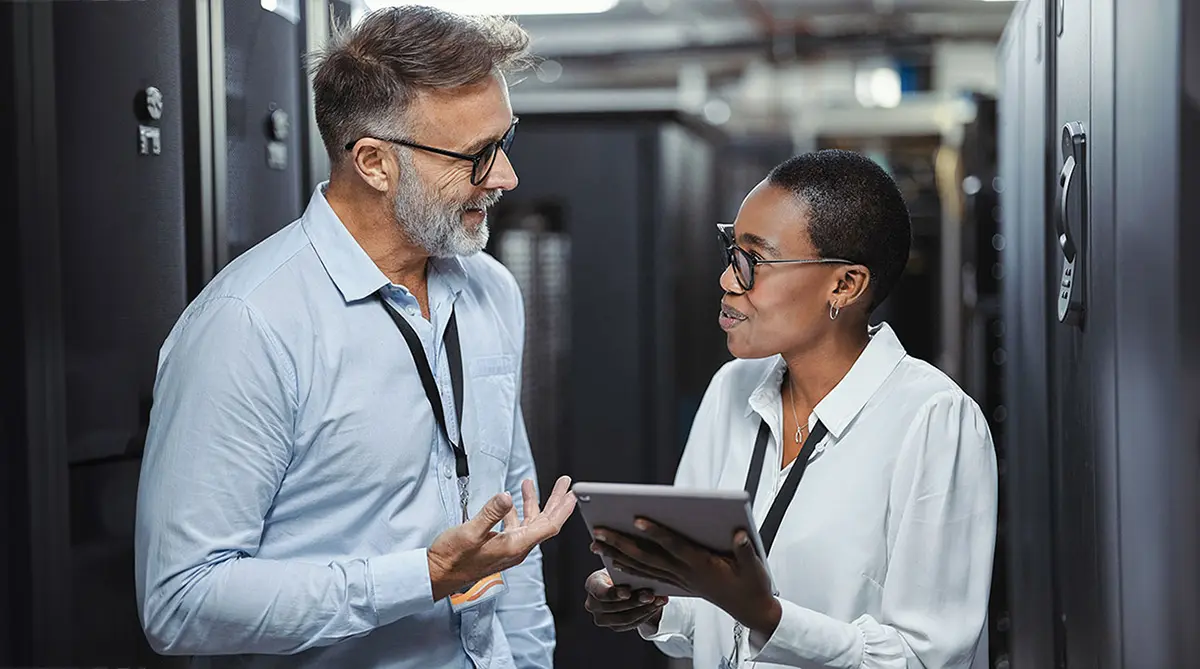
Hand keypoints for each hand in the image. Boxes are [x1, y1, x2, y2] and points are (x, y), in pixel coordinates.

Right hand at [428, 476, 576, 600]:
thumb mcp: (470, 532)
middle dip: (555, 502)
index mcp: (514, 546)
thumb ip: (490, 513)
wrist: (437, 575)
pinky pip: (515, 526)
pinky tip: (510, 501)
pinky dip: (516, 511)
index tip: (571, 494)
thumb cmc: (452, 558)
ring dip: (533, 503)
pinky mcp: (498, 546)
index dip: (562, 509)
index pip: (548, 526)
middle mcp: (516, 548)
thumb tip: (507, 496)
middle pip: (544, 523)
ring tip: (530, 484)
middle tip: (565, 484)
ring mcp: (507, 548)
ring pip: (529, 523)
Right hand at [583, 568, 668, 632]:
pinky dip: (645, 615)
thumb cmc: (622, 572)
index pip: (600, 592)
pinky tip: (656, 606)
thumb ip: (624, 568)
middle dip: (635, 601)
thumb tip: (635, 569)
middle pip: (614, 607)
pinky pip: (631, 624)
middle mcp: (593, 603)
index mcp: (592, 584)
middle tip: (651, 595)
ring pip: (625, 618)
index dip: (613, 594)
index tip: (627, 593)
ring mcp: (602, 618)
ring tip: (658, 600)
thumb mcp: (621, 567)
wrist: (624, 583)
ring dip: (644, 609)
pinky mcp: (615, 626)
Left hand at [592, 519, 780, 634]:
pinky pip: (649, 576)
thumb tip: (738, 534)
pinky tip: (615, 561)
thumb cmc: (752, 585)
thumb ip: (745, 550)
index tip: (637, 518)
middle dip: (621, 543)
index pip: (674, 545)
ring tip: (597, 543)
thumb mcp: (754, 567)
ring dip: (618, 555)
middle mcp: (686, 573)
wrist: (751, 610)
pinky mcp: (679, 583)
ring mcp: (680, 580)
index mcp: (702, 565)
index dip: (656, 532)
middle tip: (598, 530)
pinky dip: (630, 569)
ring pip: (643, 567)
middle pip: (648, 556)